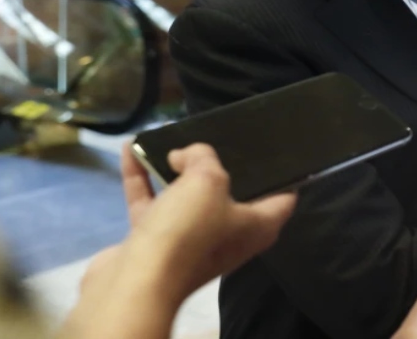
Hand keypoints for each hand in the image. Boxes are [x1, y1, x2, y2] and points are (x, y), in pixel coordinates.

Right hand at [82, 144, 296, 306]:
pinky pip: (152, 202)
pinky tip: (132, 148)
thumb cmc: (189, 231)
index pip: (283, 198)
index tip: (275, 149)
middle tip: (214, 134)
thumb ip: (203, 158)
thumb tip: (184, 157)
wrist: (137, 282)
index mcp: (257, 226)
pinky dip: (143, 178)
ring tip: (167, 136)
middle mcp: (228, 234)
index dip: (284, 174)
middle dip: (219, 164)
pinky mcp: (156, 242)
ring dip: (173, 167)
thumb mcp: (207, 182)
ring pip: (186, 197)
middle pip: (229, 194)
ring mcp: (190, 240)